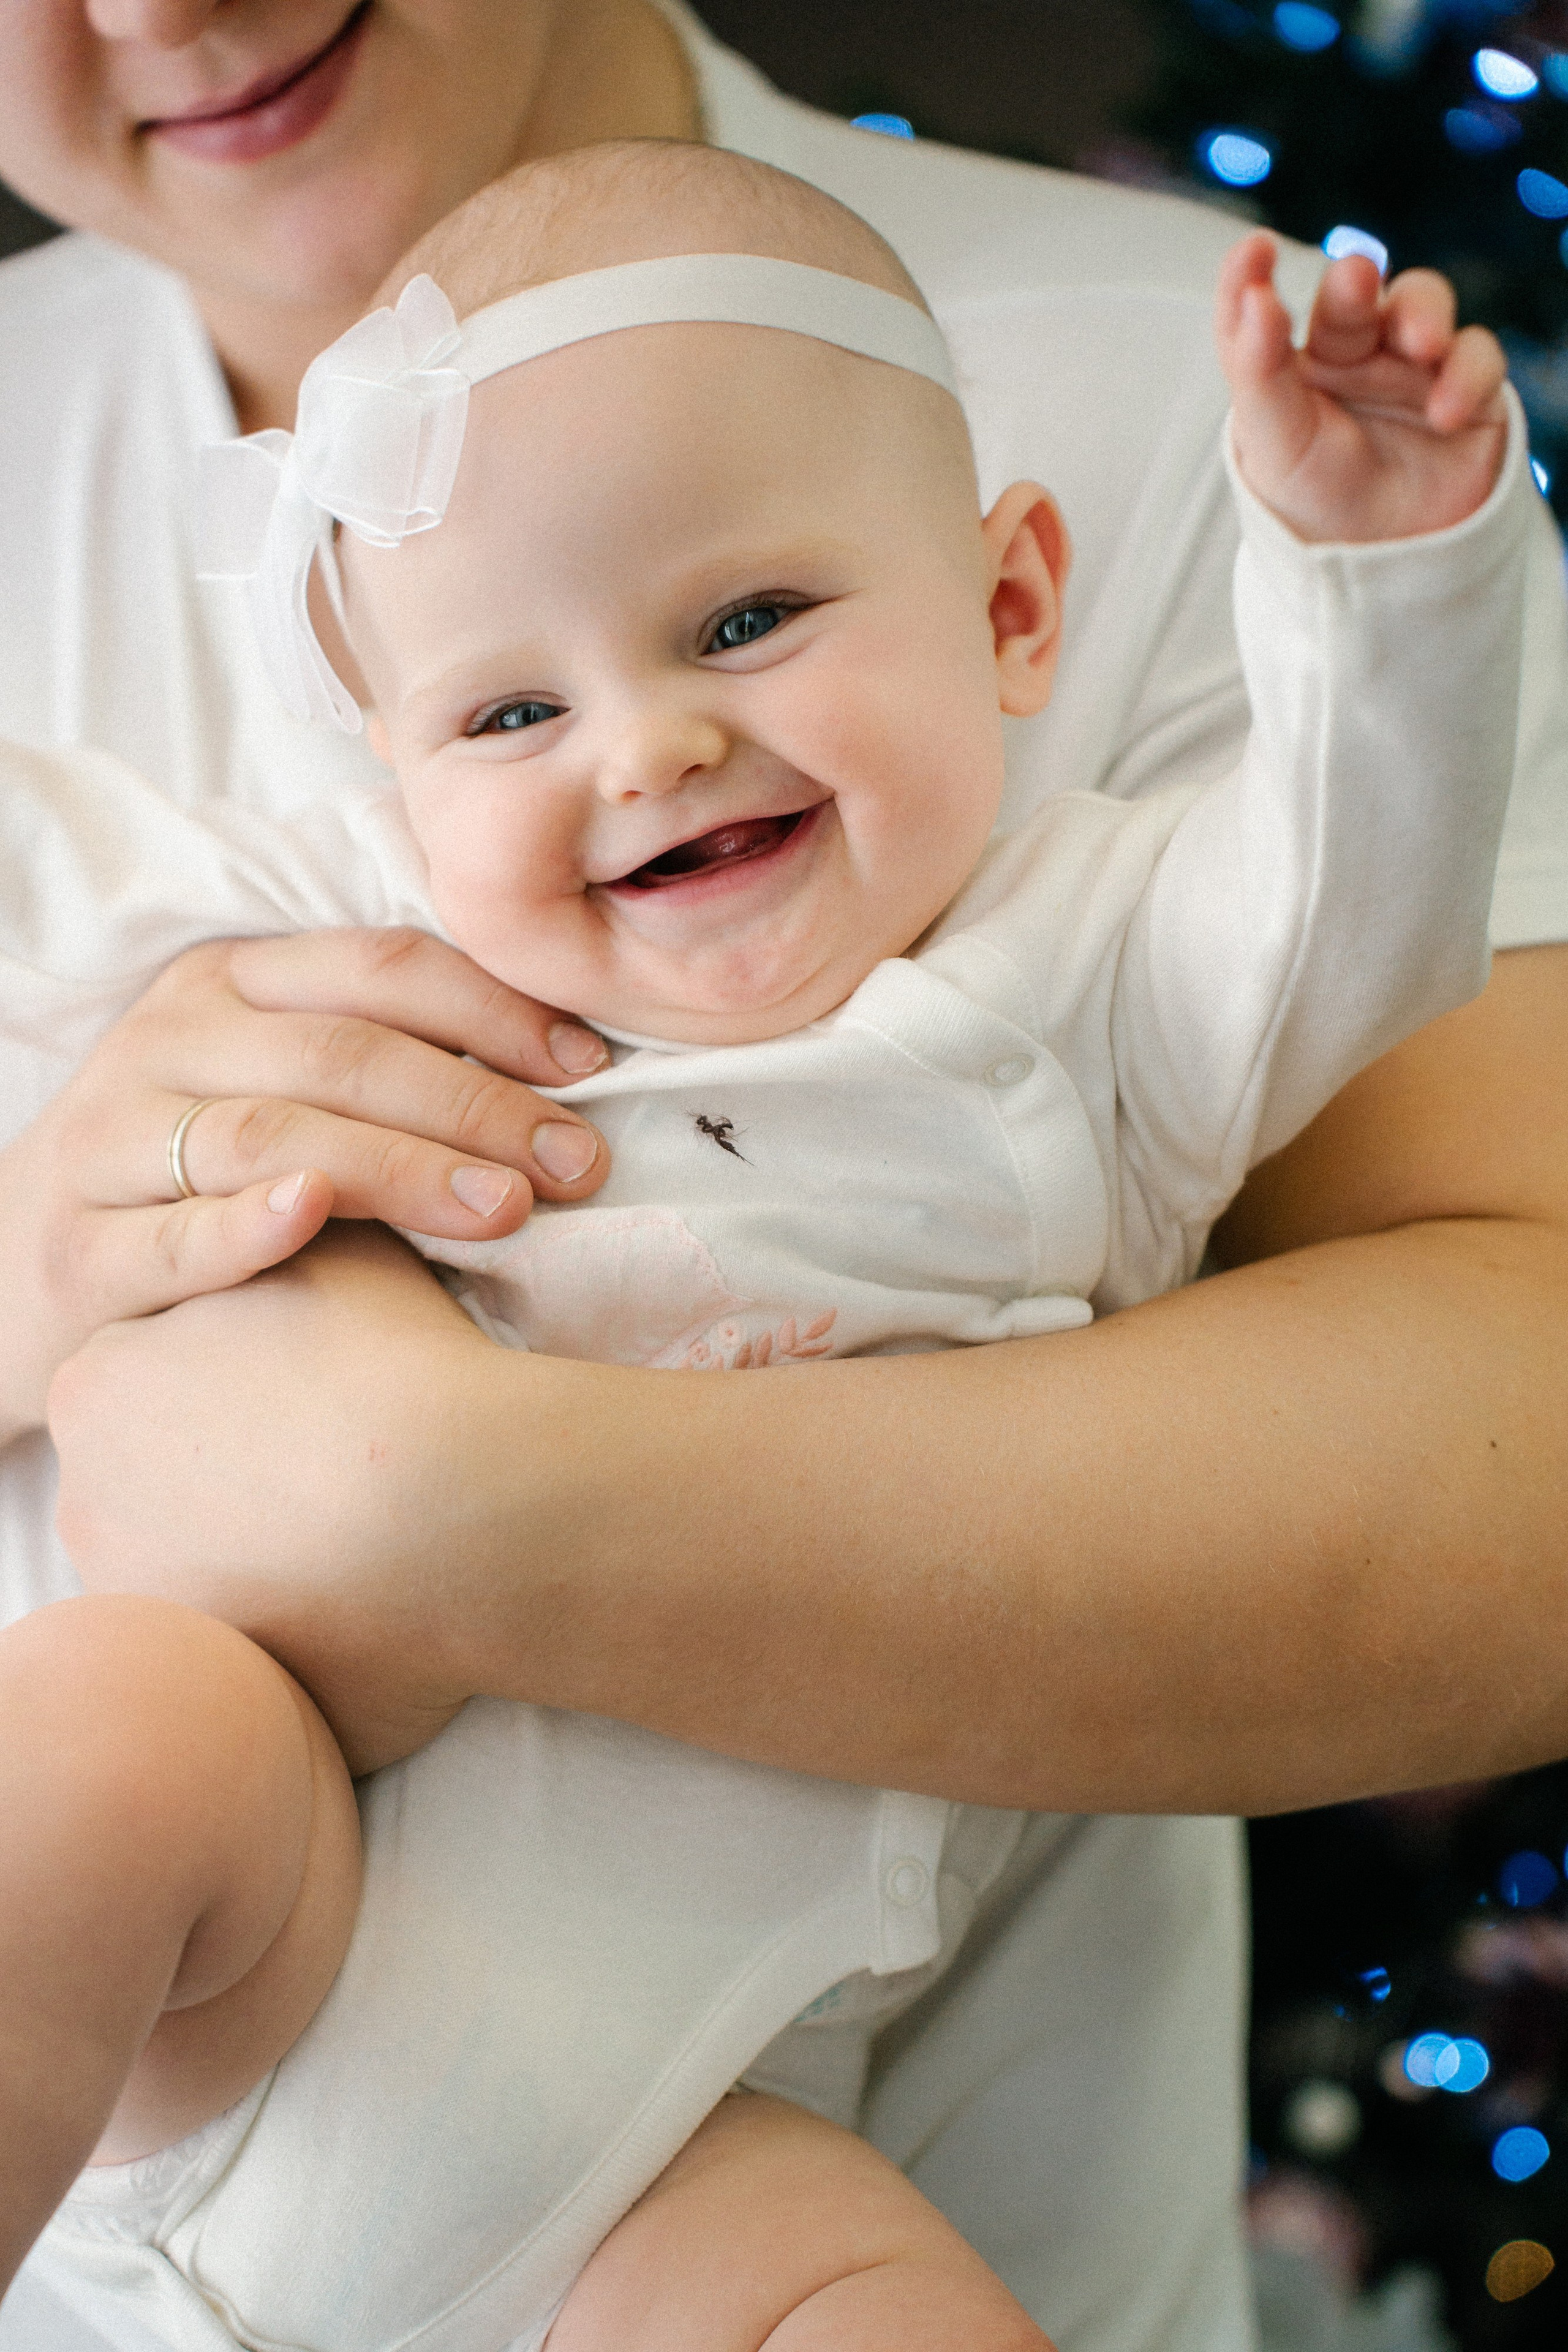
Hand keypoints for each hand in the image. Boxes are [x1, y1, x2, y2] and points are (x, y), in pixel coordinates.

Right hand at [1, 927, 608, 1440]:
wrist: (11, 1267)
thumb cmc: (185, 1176)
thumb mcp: (267, 1084)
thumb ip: (379, 1060)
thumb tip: (562, 1078)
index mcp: (229, 982)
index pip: (382, 968)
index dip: (495, 1010)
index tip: (593, 1068)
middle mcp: (166, 1041)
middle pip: (343, 1053)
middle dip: (476, 1103)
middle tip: (577, 1164)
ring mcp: (113, 1141)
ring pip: (272, 1134)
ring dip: (401, 1166)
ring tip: (506, 1208)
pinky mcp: (81, 1247)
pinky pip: (173, 1232)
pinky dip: (249, 1223)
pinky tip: (317, 1215)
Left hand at [49, 1225, 502, 1773]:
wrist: (462, 1502)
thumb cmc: (401, 1364)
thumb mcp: (345, 1255)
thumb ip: (299, 1234)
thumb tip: (310, 1209)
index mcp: (102, 1375)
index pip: (155, 1378)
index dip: (250, 1378)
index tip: (328, 1388)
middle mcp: (88, 1488)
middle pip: (164, 1477)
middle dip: (246, 1472)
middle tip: (353, 1460)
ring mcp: (130, 1590)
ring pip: (200, 1567)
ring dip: (268, 1555)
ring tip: (374, 1534)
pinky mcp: (197, 1671)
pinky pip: (241, 1649)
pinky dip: (293, 1629)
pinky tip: (368, 1599)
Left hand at [1216, 231, 1508, 542]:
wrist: (1383, 567)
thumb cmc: (1317, 502)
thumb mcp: (1273, 443)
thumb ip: (1257, 370)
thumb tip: (1255, 296)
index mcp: (1294, 363)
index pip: (1267, 307)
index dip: (1255, 274)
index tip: (1254, 250)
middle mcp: (1353, 353)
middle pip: (1354, 294)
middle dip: (1355, 285)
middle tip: (1356, 280)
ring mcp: (1411, 365)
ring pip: (1422, 304)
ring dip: (1422, 314)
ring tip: (1421, 347)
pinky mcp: (1466, 387)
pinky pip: (1476, 356)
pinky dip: (1466, 377)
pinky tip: (1445, 414)